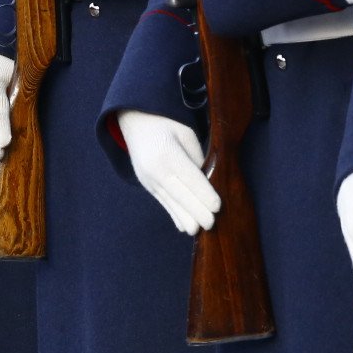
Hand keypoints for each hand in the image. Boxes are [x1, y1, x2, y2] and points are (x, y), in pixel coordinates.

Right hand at [118, 110, 220, 234]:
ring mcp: (149, 180)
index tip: (217, 207)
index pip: (190, 178)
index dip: (204, 194)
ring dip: (186, 218)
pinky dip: (174, 215)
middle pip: (180, 195)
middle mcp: (155, 170)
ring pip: (171, 203)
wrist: (135, 122)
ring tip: (198, 231)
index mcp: (168, 154)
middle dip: (197, 211)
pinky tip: (184, 227)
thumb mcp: (186, 134)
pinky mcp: (147, 185)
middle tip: (212, 224)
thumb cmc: (166, 125)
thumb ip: (196, 158)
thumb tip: (208, 182)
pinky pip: (163, 203)